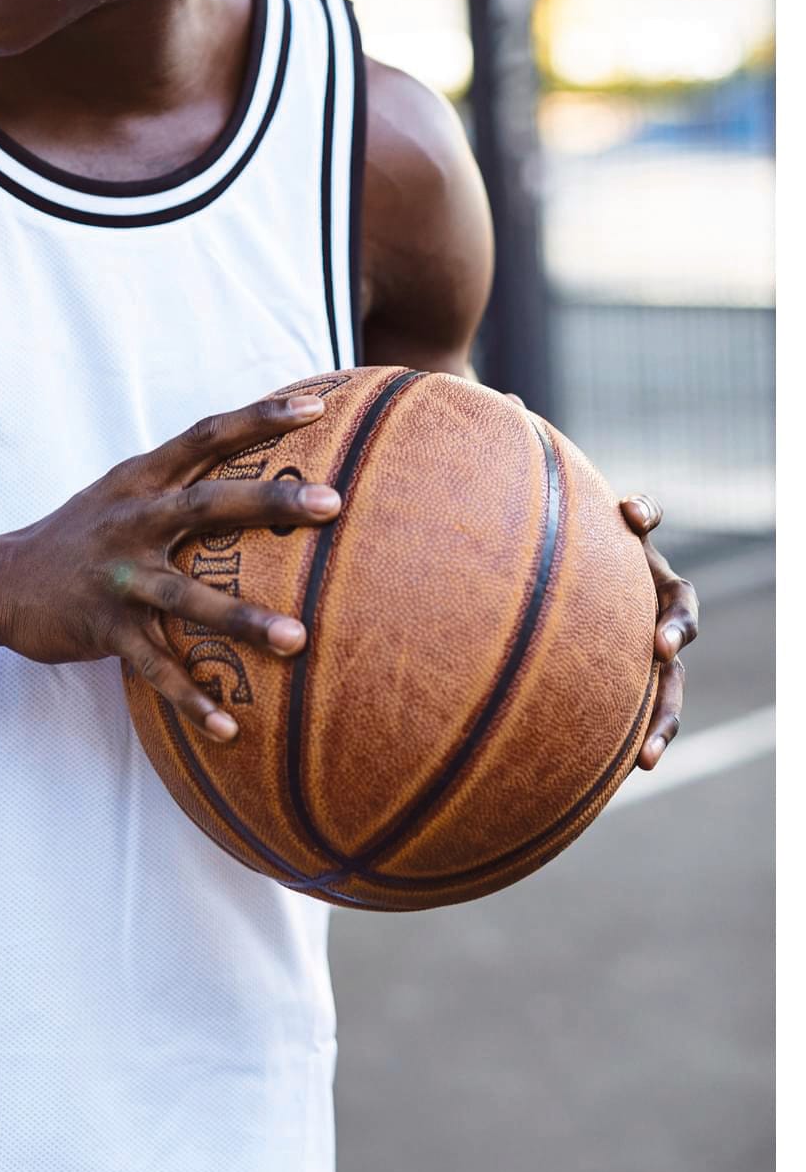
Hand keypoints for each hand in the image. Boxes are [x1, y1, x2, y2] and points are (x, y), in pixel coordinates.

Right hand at [0, 387, 340, 742]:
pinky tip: (228, 728)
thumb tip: (253, 466)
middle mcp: (133, 519)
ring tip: (298, 639)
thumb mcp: (123, 491)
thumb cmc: (82, 534)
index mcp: (141, 479)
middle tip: (332, 502)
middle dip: (271, 500)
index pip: (206, 435)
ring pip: (188, 597)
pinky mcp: (104, 628)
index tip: (317, 406)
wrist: (1, 580)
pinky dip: (192, 699)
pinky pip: (154, 668)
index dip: (259, 417)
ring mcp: (118, 576)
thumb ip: (178, 478)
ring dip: (244, 619)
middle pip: (208, 502)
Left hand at [499, 394, 698, 769]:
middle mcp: (641, 591)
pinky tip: (624, 774)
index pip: (644, 522)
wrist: (548, 578)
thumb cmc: (534, 537)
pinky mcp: (625, 680)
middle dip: (677, 627)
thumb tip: (493, 397)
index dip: (643, 514)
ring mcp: (638, 640)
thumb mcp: (526, 503)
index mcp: (620, 546)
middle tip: (661, 647)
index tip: (631, 514)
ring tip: (647, 754)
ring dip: (665, 715)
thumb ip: (511, 453)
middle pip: (679, 606)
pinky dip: (635, 741)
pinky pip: (636, 714)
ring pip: (671, 680)